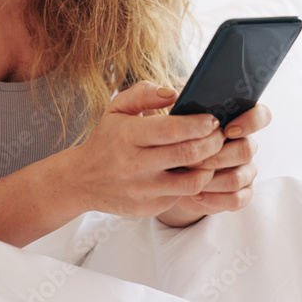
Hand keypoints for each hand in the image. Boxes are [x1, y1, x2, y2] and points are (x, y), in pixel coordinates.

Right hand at [67, 81, 225, 217]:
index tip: (212, 119)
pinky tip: (196, 171)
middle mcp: (134, 165)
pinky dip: (194, 183)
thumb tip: (175, 93)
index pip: (173, 130)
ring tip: (212, 154)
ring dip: (210, 166)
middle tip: (220, 135)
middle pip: (188, 154)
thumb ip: (144, 93)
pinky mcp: (148, 208)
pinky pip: (181, 196)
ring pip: (192, 181)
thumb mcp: (117, 109)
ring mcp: (142, 190)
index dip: (199, 124)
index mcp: (128, 136)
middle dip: (213, 142)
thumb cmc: (107, 139)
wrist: (82, 180)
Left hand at [157, 104, 271, 226]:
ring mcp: (245, 170)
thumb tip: (171, 95)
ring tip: (189, 178)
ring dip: (212, 179)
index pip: (261, 115)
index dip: (250, 121)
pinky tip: (195, 195)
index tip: (226, 129)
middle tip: (192, 160)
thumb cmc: (171, 139)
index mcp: (236, 121)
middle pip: (247, 149)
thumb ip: (165, 100)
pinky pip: (237, 199)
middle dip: (218, 156)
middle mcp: (245, 144)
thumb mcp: (165, 117)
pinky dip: (215, 199)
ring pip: (239, 177)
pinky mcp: (241, 194)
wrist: (170, 174)